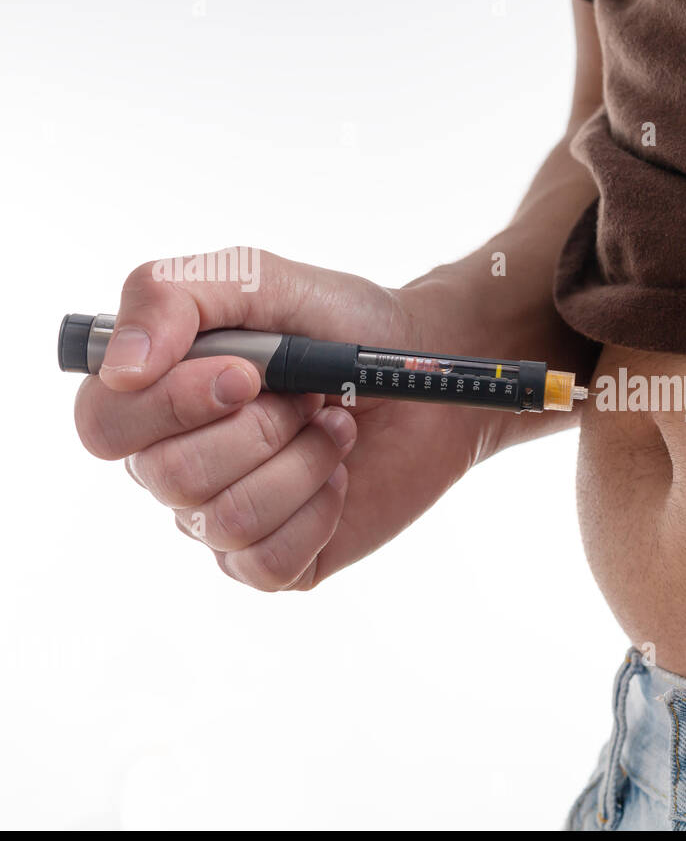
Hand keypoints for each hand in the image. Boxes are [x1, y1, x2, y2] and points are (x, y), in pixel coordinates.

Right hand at [74, 249, 504, 589]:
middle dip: (258, 428)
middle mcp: (174, 464)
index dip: (172, 404)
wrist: (429, 371)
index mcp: (153, 398)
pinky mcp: (276, 559)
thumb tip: (122, 367)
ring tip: (335, 429)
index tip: (247, 373)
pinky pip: (268, 563)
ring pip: (225, 520)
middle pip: (167, 476)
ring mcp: (220, 518)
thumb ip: (170, 294)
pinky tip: (339, 478)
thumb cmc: (342, 324)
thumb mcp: (256, 278)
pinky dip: (318, 513)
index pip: (102, 426)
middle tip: (308, 396)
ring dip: (300, 464)